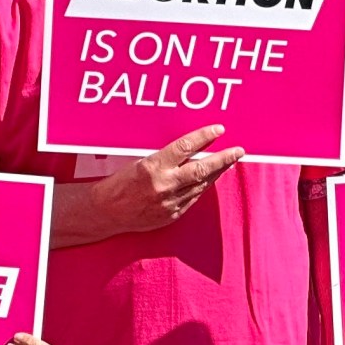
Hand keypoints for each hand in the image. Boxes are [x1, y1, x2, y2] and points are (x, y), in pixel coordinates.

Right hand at [90, 125, 247, 233]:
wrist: (106, 212)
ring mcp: (170, 202)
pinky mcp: (173, 215)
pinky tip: (210, 178)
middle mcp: (164, 185)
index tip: (219, 129)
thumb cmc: (120, 183)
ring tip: (229, 162)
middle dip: (224, 159)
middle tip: (239, 151)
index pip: (185, 147)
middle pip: (202, 169)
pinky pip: (194, 198)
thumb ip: (166, 158)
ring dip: (217, 172)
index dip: (204, 136)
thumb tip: (191, 148)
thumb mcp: (140, 162)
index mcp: (152, 167)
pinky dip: (203, 187)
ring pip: (202, 184)